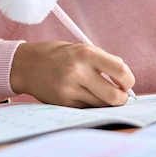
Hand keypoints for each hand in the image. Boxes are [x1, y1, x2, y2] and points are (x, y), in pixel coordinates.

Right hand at [10, 40, 134, 107]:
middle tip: (120, 95)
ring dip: (106, 102)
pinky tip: (84, 94)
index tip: (127, 83)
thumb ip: (103, 61)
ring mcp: (70, 89)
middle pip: (114, 96)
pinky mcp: (63, 102)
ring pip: (101, 105)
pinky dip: (91, 104)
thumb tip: (125, 78)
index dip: (129, 81)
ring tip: (100, 93)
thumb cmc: (59, 55)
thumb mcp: (82, 48)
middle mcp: (78, 72)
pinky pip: (87, 108)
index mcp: (86, 53)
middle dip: (122, 99)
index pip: (120, 71)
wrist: (26, 65)